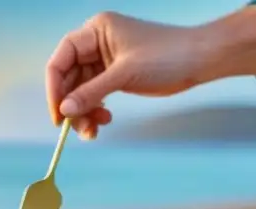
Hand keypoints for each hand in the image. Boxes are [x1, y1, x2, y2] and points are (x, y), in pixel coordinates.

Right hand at [46, 12, 207, 138]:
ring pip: (80, 91)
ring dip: (83, 113)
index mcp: (95, 32)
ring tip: (94, 130)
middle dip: (72, 106)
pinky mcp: (115, 75)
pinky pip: (94, 96)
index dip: (55, 88)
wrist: (200, 59)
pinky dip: (95, 111)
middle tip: (79, 128)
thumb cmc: (166, 55)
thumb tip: (64, 110)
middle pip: (68, 79)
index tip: (58, 115)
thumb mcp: (124, 74)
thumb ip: (91, 93)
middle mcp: (95, 44)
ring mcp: (105, 61)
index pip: (61, 60)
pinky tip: (105, 120)